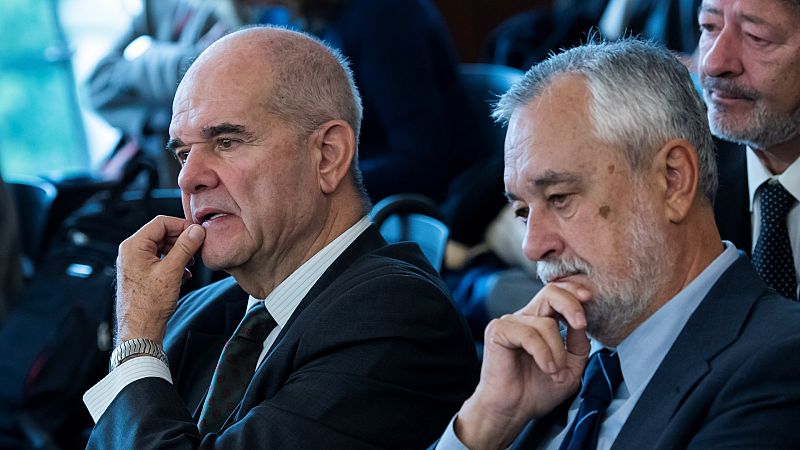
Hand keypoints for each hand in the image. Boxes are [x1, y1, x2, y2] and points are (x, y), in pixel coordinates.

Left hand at [115, 215, 204, 343]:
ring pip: (162, 248)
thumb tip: (196, 231)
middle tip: (198, 248)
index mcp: (134, 246)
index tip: (198, 232)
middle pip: (162, 234)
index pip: (161, 223)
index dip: (182, 225)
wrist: (140, 330)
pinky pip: (160, 260)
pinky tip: (184, 274)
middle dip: (182, 240)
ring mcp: (136, 263)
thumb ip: (185, 248)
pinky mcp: (142, 274)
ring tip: (192, 263)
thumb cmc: (149, 304)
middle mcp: (132, 252)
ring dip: (180, 252)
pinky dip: (174, 263)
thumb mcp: (171, 272)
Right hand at [454, 282, 592, 449]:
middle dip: (571, 305)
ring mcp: (510, 323)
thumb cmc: (536, 391)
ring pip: (546, 324)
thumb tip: (582, 323)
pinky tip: (545, 368)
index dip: (573, 292)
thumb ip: (578, 344)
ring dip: (557, 352)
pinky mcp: (498, 331)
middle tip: (581, 324)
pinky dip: (542, 353)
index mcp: (540, 322)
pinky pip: (529, 335)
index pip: (557, 294)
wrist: (513, 410)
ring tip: (555, 372)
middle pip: (550, 293)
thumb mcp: (570, 367)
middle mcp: (524, 318)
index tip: (589, 298)